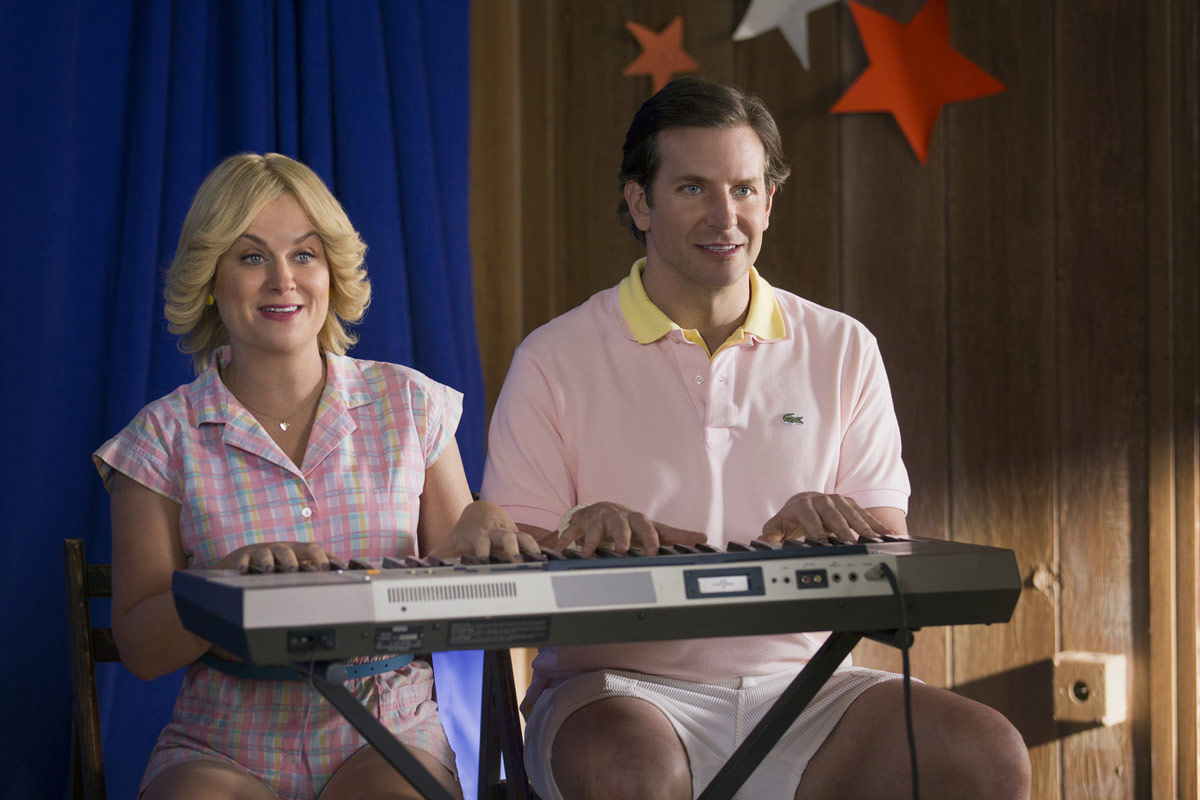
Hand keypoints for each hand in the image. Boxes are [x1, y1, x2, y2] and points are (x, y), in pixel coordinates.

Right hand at [217, 541, 344, 573]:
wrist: (249, 556)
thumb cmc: (280, 559)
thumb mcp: (299, 559)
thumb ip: (319, 562)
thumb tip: (342, 566)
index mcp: (297, 550)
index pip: (311, 549)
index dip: (320, 558)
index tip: (327, 569)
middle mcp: (281, 548)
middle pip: (288, 550)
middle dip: (291, 560)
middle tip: (294, 570)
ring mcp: (263, 551)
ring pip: (266, 553)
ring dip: (268, 561)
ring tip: (270, 570)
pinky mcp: (246, 556)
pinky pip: (244, 559)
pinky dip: (243, 564)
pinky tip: (243, 571)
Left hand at [426, 500, 541, 561]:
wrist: (482, 510)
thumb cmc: (467, 528)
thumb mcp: (453, 539)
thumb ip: (439, 553)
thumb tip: (420, 563)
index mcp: (480, 534)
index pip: (481, 543)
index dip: (482, 551)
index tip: (482, 562)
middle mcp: (496, 532)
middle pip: (506, 539)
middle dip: (511, 549)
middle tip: (516, 562)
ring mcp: (510, 533)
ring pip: (523, 538)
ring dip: (530, 549)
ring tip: (537, 562)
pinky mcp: (519, 535)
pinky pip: (532, 541)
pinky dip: (539, 549)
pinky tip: (547, 559)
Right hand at [554, 501, 706, 556]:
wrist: (598, 511)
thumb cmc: (628, 524)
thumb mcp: (650, 528)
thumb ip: (674, 534)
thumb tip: (703, 536)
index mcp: (637, 520)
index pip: (648, 526)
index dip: (651, 538)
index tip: (654, 552)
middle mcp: (618, 516)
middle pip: (622, 523)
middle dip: (622, 535)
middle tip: (623, 549)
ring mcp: (598, 518)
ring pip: (596, 526)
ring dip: (592, 539)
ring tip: (588, 553)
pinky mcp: (579, 522)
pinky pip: (571, 530)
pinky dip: (566, 538)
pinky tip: (561, 548)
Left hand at [759, 492, 895, 544]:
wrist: (804, 501)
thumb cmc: (791, 516)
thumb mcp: (777, 525)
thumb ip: (770, 535)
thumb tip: (759, 542)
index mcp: (803, 505)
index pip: (810, 518)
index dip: (816, 530)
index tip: (823, 542)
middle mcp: (822, 500)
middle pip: (834, 514)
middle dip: (844, 528)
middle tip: (852, 543)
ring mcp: (838, 501)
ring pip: (852, 512)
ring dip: (864, 525)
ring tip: (874, 539)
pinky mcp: (850, 504)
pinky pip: (864, 513)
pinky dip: (876, 523)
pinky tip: (888, 533)